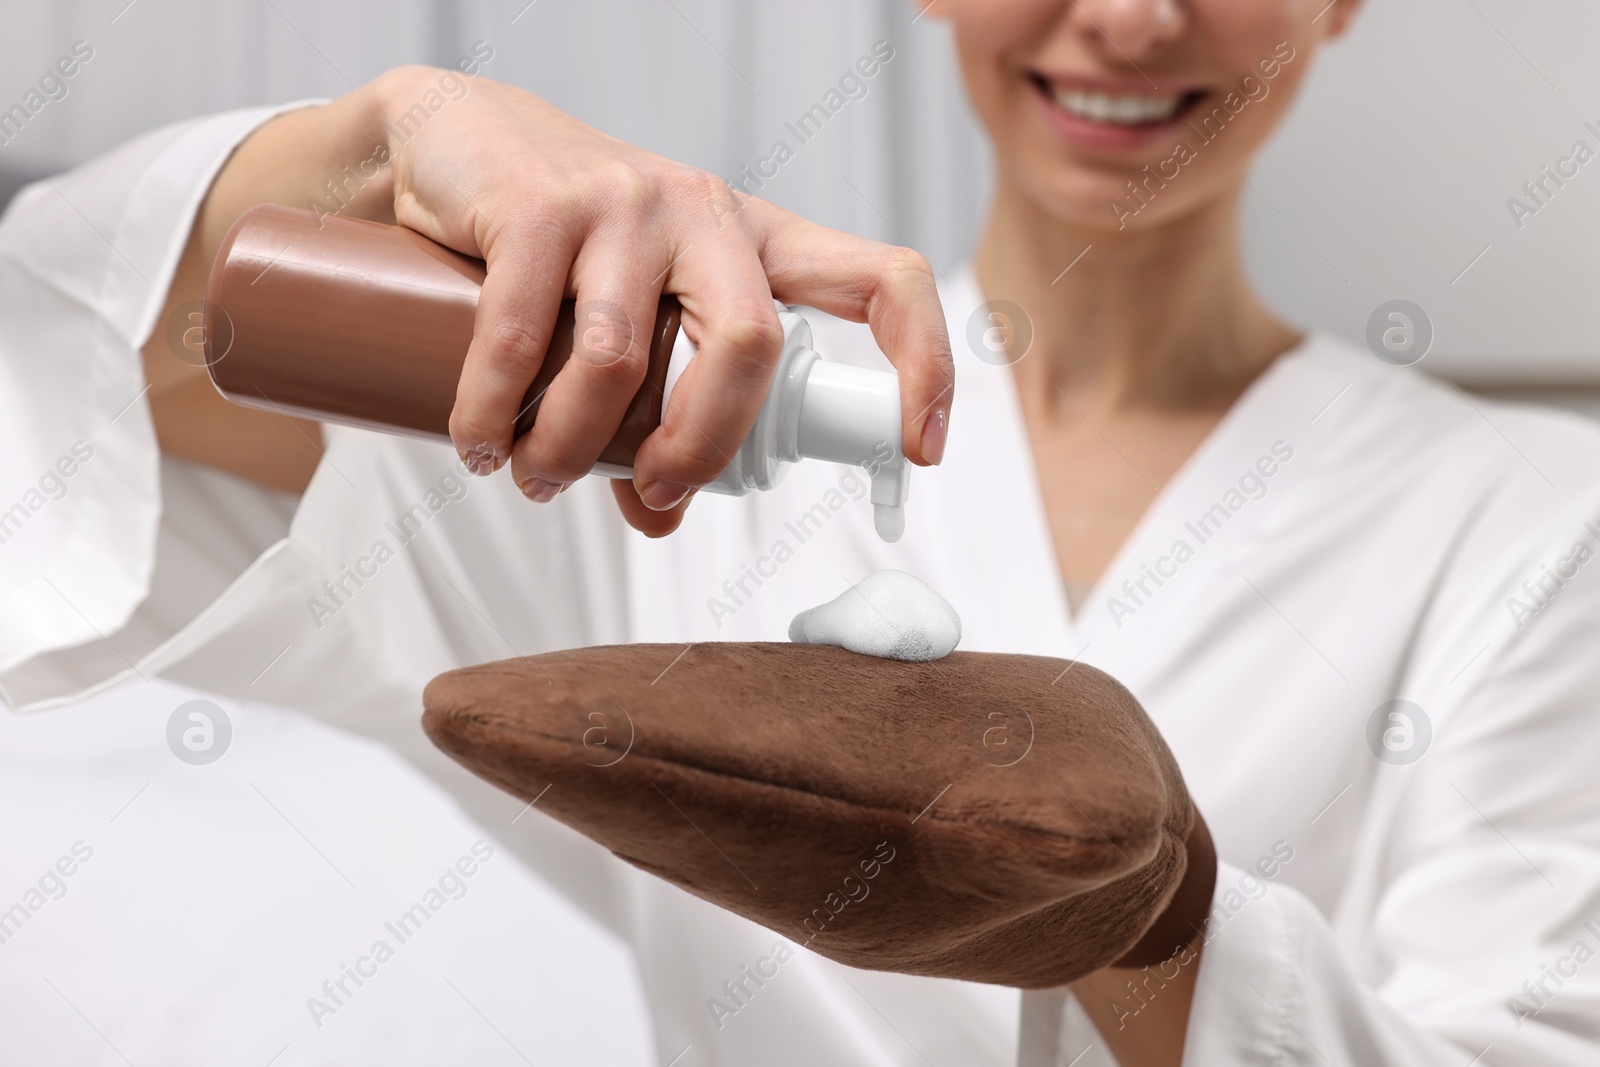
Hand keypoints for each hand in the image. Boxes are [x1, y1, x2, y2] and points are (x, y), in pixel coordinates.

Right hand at [148, 66, 952, 535]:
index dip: (923, 362)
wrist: (446, 143)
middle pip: (754, 345)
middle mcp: (704, 214)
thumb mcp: (632, 323)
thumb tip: (657, 516)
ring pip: (624, 358)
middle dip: (703, 447)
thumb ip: (657, 410)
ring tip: (528, 477)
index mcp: (754, 245)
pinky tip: (479, 440)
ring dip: (570, 448)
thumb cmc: (559, 248)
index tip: (920, 449)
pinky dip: (496, 410)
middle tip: (654, 496)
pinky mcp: (540, 202)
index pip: (881, 281)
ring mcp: (625, 200)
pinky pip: (524, 335)